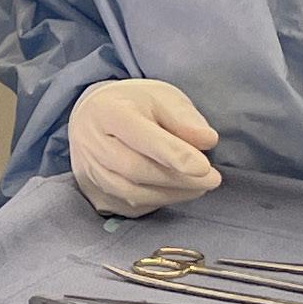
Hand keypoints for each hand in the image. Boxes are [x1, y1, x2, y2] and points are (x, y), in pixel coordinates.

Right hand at [69, 79, 221, 216]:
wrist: (93, 119)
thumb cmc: (134, 105)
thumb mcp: (162, 97)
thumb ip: (184, 118)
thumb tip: (207, 141)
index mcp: (108, 112)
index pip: (140, 135)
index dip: (173, 153)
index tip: (203, 166)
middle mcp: (91, 144)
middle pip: (135, 168)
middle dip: (178, 178)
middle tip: (212, 179)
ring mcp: (89, 172)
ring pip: (131, 192)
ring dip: (171, 194)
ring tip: (200, 187)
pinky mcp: (94, 194)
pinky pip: (128, 206)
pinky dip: (158, 202)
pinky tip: (177, 192)